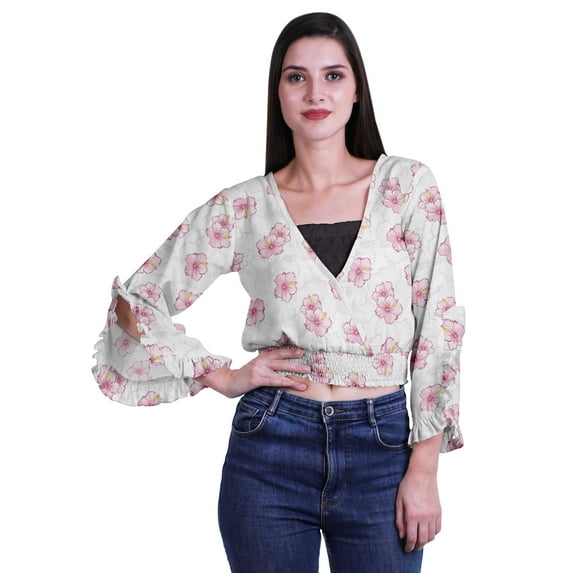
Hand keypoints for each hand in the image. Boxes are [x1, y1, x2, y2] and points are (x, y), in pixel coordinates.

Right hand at [196, 347, 310, 397]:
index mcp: (263, 357)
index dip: (291, 351)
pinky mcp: (258, 379)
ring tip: (307, 377)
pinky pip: (276, 380)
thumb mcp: (256, 367)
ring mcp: (260, 369)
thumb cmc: (245, 376)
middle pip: (283, 360)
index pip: (279, 352)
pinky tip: (295, 384)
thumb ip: (267, 365)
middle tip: (310, 366)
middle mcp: (262, 361)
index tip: (303, 351)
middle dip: (297, 363)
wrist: (229, 382)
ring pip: (282, 370)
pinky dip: (287, 382)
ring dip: (296, 373)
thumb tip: (283, 366)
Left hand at [395, 467, 441, 552]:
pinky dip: (433, 534)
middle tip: (412, 547)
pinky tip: (427, 532)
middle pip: (422, 540)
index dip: (409, 546)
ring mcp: (433, 515)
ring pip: (431, 536)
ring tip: (419, 540)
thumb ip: (399, 519)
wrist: (422, 474)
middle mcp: (424, 517)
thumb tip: (401, 535)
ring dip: (425, 541)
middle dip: (417, 546)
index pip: (411, 538)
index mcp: (412, 515)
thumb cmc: (408, 485)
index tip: (406, 549)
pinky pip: (438, 529)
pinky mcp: (439, 511)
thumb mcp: (399, 501)